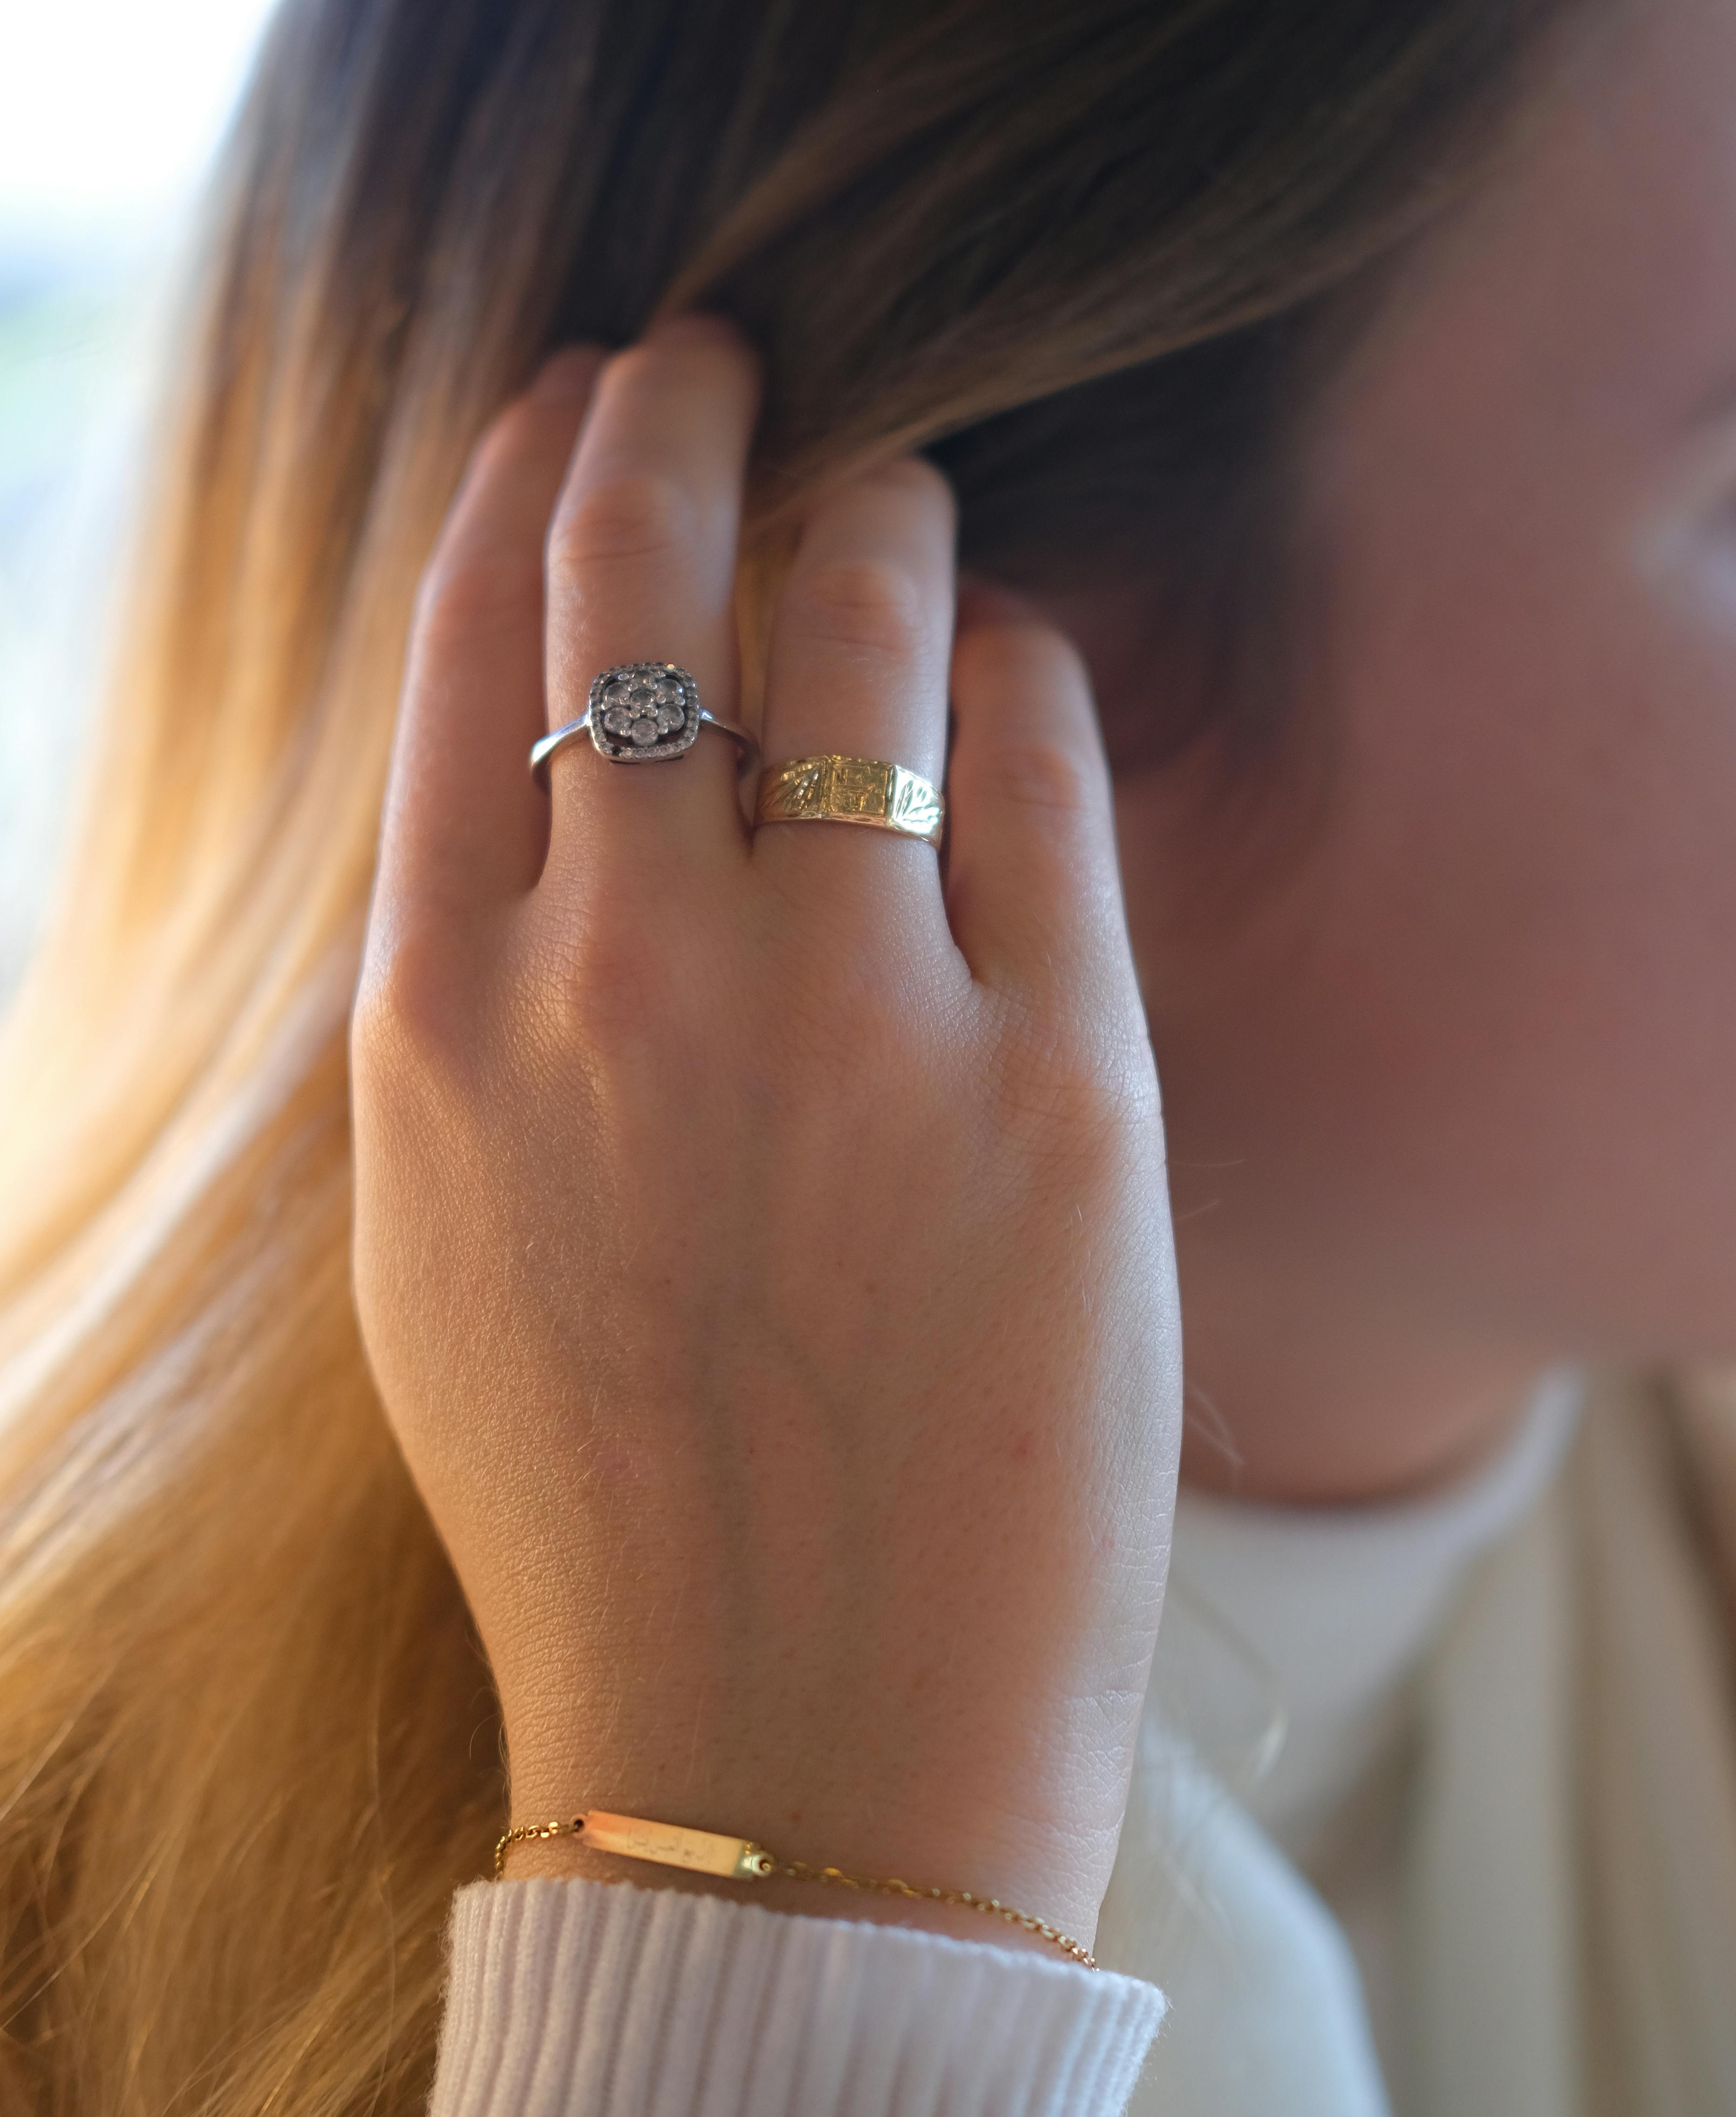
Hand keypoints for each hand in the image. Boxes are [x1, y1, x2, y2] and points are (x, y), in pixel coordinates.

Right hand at [351, 319, 1180, 1950]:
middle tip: (733, 357)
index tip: (578, 395)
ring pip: (865, 610)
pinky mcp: (1055, 1081)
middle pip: (652, 568)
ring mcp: (844, 1020)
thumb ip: (475, 1002)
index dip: (530, 473)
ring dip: (886, 510)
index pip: (472, 639)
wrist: (781, 1758)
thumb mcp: (450, 1236)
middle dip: (691, 412)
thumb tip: (551, 789)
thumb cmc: (605, 1505)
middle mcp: (626, 979)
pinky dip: (1025, 670)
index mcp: (441, 1020)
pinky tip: (1015, 664)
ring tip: (903, 495)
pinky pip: (1042, 759)